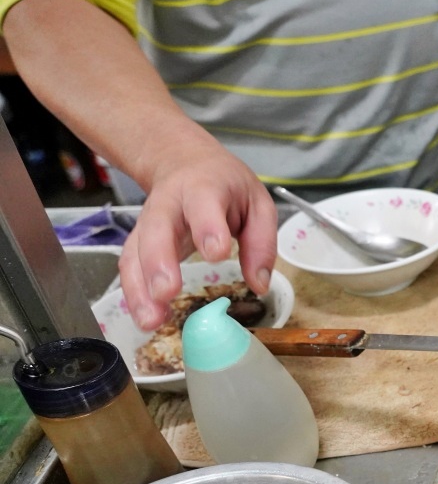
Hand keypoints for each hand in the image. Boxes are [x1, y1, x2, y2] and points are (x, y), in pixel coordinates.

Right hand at [119, 143, 276, 330]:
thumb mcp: (257, 202)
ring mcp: (148, 223)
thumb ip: (261, 242)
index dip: (208, 228)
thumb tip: (260, 284)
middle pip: (157, 229)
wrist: (185, 162)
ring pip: (135, 252)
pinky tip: (145, 318)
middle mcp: (169, 204)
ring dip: (140, 289)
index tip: (215, 254)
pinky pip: (129, 267)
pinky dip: (134, 294)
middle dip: (159, 262)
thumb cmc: (224, 185)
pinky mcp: (139, 241)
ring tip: (151, 321)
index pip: (203, 205)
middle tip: (166, 292)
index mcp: (204, 188)